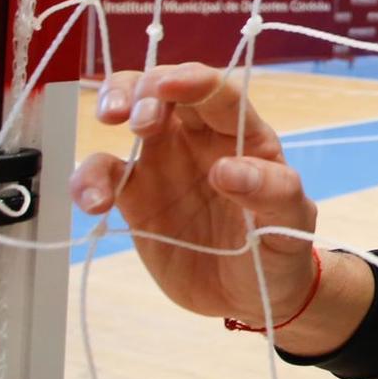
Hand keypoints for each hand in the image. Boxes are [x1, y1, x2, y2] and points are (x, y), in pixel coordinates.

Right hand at [70, 62, 319, 328]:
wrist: (252, 296)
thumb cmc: (280, 248)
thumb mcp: (289, 222)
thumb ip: (270, 192)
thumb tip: (227, 170)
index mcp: (242, 134)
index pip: (218, 93)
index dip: (193, 81)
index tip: (168, 87)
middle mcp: (199, 138)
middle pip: (164, 88)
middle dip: (142, 89)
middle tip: (133, 119)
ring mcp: (163, 163)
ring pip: (128, 116)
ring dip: (112, 109)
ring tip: (107, 131)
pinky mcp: (135, 197)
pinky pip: (103, 174)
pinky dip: (88, 179)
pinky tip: (94, 203)